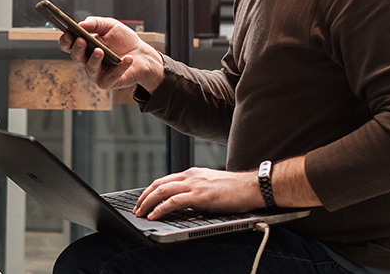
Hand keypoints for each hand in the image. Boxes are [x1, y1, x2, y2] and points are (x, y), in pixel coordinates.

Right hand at [56, 17, 164, 91]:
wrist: (142, 54)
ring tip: (100, 51)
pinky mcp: (109, 82)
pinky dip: (119, 68)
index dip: (65, 41)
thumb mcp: (109, 25)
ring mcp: (97, 73)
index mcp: (84, 46)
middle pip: (76, 57)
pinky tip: (127, 59)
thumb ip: (95, 23)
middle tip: (82, 41)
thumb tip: (80, 24)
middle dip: (78, 49)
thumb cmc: (123, 40)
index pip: (68, 45)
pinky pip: (111, 77)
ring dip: (94, 60)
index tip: (69, 34)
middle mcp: (87, 61)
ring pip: (90, 69)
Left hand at [133, 167, 262, 220]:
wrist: (252, 187)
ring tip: (140, 213)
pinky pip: (174, 202)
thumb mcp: (210, 186)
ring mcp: (194, 185)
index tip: (143, 200)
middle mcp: (190, 176)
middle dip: (144, 197)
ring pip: (162, 191)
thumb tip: (183, 203)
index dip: (150, 191)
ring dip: (148, 203)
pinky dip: (160, 209)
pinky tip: (154, 215)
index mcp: (192, 173)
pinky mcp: (200, 196)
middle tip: (136, 208)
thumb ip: (195, 190)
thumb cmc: (235, 189)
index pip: (164, 180)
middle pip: (158, 184)